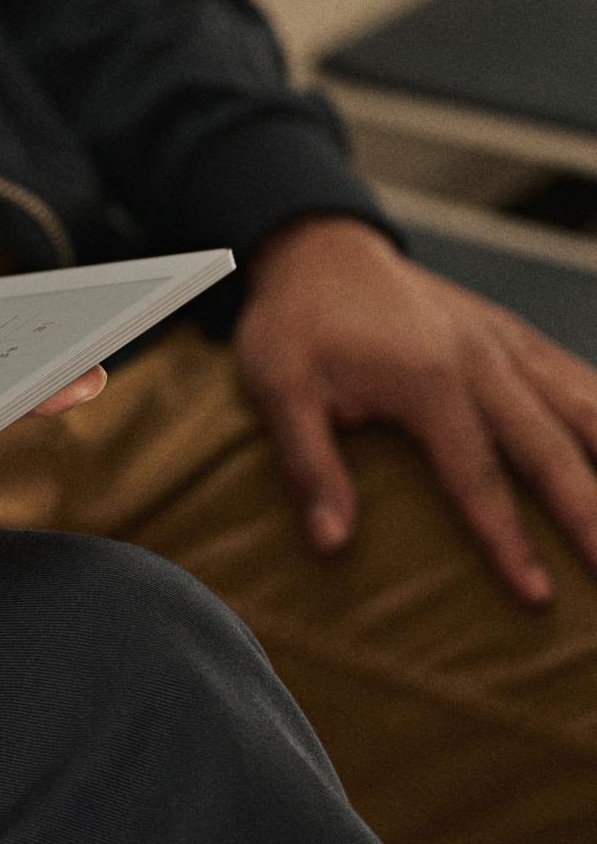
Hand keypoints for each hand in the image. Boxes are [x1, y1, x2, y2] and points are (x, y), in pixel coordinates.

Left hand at [236, 215, 596, 604]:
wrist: (318, 246)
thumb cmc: (293, 322)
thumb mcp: (278, 387)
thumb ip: (309, 464)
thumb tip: (330, 543)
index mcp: (429, 379)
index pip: (478, 477)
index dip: (508, 541)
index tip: (537, 597)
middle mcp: (483, 360)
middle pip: (552, 449)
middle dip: (590, 514)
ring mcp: (506, 344)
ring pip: (585, 407)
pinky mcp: (513, 334)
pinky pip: (578, 376)